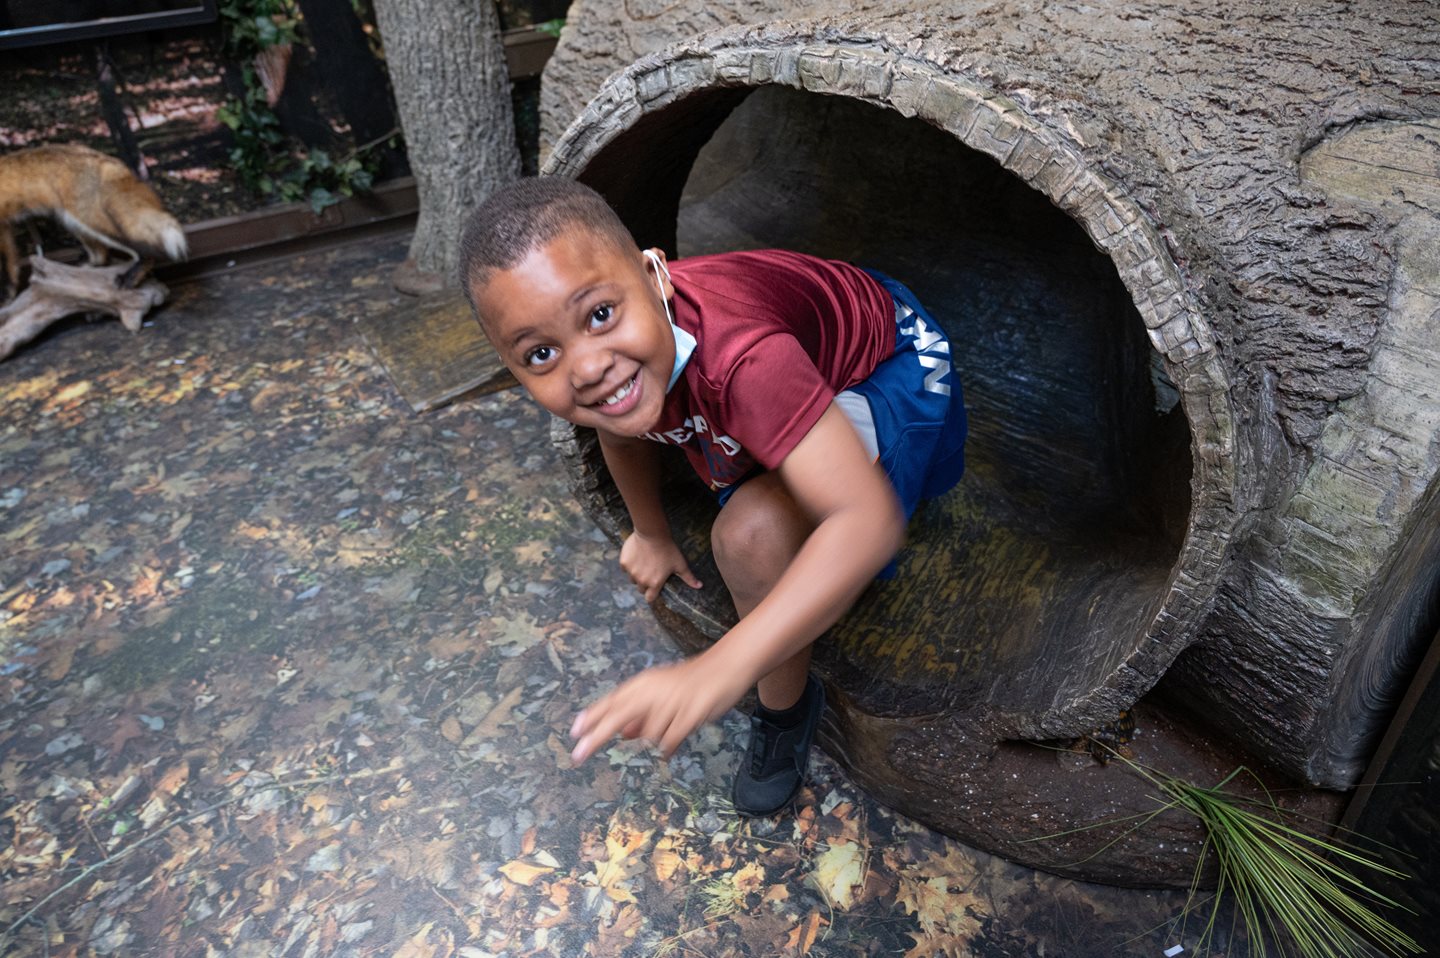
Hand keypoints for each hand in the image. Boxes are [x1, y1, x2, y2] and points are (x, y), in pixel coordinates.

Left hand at [569, 654, 750, 763]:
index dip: (592, 717)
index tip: (573, 732)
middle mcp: (652, 691)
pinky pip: (669, 740)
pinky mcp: (688, 713)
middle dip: (596, 737)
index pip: (612, 701)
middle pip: (617, 715)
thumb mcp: (662, 695)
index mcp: (643, 684)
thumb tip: (624, 734)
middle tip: (577, 755)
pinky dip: (669, 747)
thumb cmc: (691, 683)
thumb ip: (642, 714)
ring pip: (648, 734)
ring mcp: (670, 702)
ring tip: (674, 725)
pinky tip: (672, 746)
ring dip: (656, 738)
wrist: (725, 668)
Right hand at [619, 530, 700, 602]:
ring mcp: (631, 572)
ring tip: (645, 563)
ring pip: (632, 579)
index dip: (652, 594)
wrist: (652, 533)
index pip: (650, 598)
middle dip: (645, 583)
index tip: (654, 588)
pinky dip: (630, 565)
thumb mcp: (680, 564)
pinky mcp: (624, 563)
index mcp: (655, 583)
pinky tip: (638, 556)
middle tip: (651, 572)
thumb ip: (689, 578)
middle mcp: (641, 580)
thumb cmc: (668, 549)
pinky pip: (626, 568)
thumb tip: (700, 586)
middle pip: (641, 589)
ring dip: (637, 574)